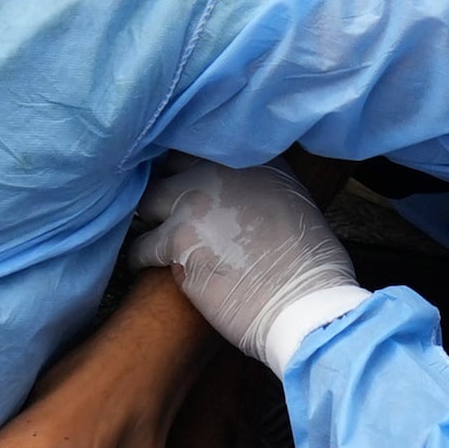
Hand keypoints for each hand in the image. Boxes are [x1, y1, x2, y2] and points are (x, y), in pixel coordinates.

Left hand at [124, 160, 367, 369]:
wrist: (304, 301)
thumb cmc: (309, 262)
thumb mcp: (291, 200)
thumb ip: (255, 183)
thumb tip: (230, 191)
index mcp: (250, 158)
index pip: (197, 146)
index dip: (183, 165)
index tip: (178, 179)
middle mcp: (218, 170)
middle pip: (164, 168)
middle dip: (160, 189)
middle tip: (158, 209)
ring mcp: (194, 203)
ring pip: (146, 203)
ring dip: (147, 222)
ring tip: (148, 237)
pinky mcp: (176, 243)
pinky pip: (140, 247)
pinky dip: (139, 258)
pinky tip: (142, 265)